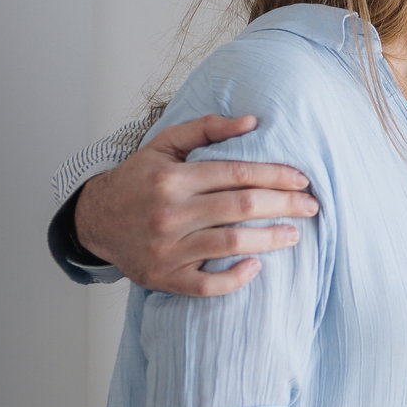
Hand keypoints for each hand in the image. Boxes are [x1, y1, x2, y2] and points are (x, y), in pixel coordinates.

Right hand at [74, 114, 317, 294]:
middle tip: (311, 207)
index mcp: (173, 178)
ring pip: (231, 244)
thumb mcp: (164, 145)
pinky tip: (257, 267)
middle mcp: (169, 213)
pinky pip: (207, 285)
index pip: (237, 173)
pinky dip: (235, 279)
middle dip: (284, 206)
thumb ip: (207, 129)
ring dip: (270, 240)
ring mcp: (166, 248)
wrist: (95, 220)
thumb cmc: (138, 180)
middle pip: (241, 208)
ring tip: (295, 235)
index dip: (275, 176)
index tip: (302, 180)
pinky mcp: (163, 277)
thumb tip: (252, 121)